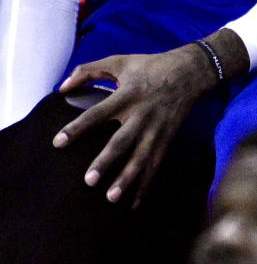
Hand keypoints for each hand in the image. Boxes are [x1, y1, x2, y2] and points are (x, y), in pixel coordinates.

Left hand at [54, 45, 217, 206]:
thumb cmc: (151, 65)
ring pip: (141, 157)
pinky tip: (135, 203)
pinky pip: (156, 164)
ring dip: (127, 178)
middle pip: (122, 141)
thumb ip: (89, 71)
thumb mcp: (120, 61)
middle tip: (89, 181)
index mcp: (128, 95)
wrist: (191, 71)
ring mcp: (156, 128)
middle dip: (106, 161)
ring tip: (111, 197)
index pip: (98, 113)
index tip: (58, 142)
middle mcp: (142, 114)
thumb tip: (61, 88)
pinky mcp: (167, 137)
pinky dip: (147, 184)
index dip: (78, 127)